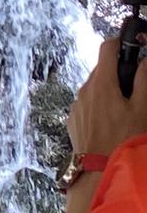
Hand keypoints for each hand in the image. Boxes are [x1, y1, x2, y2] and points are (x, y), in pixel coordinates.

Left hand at [67, 37, 146, 156]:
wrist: (99, 170)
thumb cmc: (123, 141)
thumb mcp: (142, 109)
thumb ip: (143, 81)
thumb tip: (145, 61)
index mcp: (102, 83)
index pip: (107, 48)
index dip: (120, 42)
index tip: (131, 46)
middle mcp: (85, 89)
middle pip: (101, 69)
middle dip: (118, 72)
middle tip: (134, 87)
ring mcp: (77, 104)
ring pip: (94, 87)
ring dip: (108, 90)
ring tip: (124, 109)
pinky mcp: (73, 118)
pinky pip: (87, 103)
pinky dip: (98, 105)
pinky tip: (111, 121)